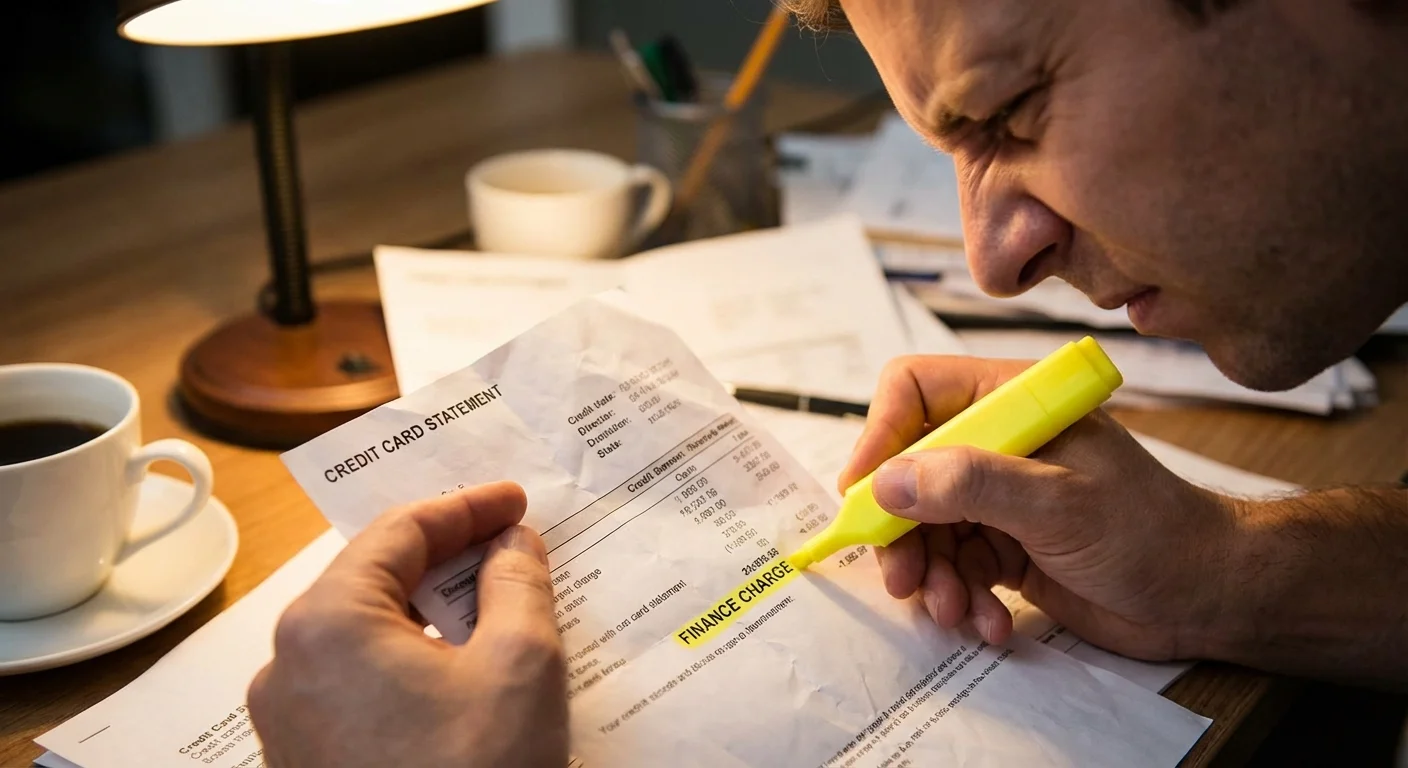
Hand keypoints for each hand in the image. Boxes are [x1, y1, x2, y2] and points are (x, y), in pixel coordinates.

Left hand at [248, 482, 566, 767]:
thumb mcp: (520, 664)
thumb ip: (517, 583)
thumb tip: (512, 543)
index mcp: (325, 623)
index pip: (398, 531)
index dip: (465, 508)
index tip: (516, 502)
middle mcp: (286, 665)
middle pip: (372, 579)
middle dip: (445, 556)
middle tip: (507, 541)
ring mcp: (287, 722)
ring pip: (364, 634)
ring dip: (429, 611)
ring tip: (493, 603)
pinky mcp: (305, 763)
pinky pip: (356, 684)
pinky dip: (408, 661)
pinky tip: (460, 668)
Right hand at [841, 356, 1239, 660]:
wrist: (1205, 595)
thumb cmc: (1150, 531)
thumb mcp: (1058, 503)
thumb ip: (972, 485)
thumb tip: (889, 481)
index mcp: (1013, 402)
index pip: (915, 391)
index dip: (880, 436)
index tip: (864, 495)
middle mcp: (998, 441)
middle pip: (908, 469)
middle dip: (901, 529)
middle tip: (904, 578)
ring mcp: (999, 495)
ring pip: (924, 526)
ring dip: (933, 575)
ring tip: (955, 612)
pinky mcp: (1004, 544)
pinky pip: (953, 565)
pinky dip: (961, 597)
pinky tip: (988, 622)